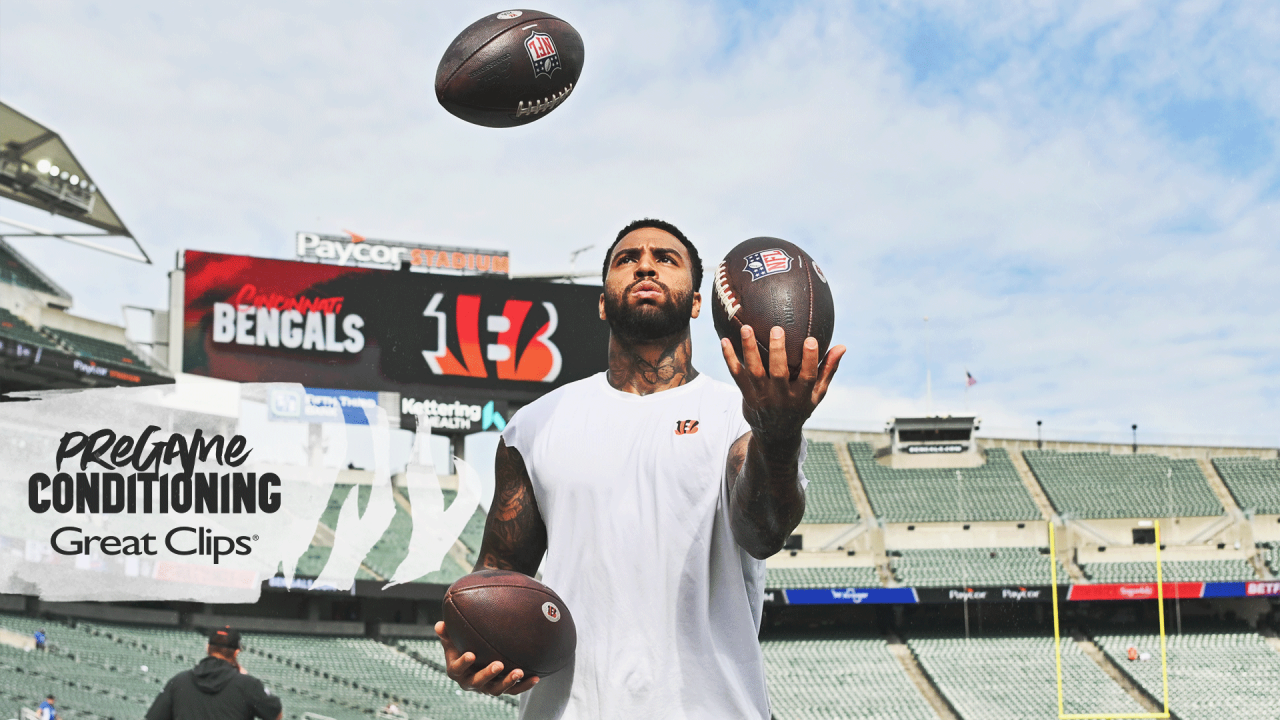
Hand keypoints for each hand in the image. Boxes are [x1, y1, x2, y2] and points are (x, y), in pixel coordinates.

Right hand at [435, 621, 538, 695]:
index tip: (471, 654)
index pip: (457, 669)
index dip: (463, 663)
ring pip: (496, 690)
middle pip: (478, 682)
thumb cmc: (461, 646)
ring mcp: (486, 687)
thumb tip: (440, 624)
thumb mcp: (452, 640)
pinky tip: (536, 677)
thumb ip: (447, 633)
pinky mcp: (501, 688)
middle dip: (488, 674)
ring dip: (508, 682)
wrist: (474, 659)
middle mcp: (471, 681)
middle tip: (499, 664)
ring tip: (519, 672)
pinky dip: (524, 685)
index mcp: (456, 670)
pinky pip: (513, 690)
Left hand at [721, 326, 844, 435]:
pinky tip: (724, 340)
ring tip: (746, 328)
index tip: (811, 340)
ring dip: (749, 350)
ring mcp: (763, 396)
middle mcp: (782, 397)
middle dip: (778, 351)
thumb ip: (828, 369)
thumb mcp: (817, 394)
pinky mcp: (747, 395)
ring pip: (754, 371)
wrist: (775, 434)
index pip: (808, 376)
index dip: (811, 359)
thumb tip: (842, 346)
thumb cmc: (800, 407)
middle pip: (779, 373)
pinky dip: (729, 358)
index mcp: (802, 395)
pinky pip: (737, 375)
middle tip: (777, 329)